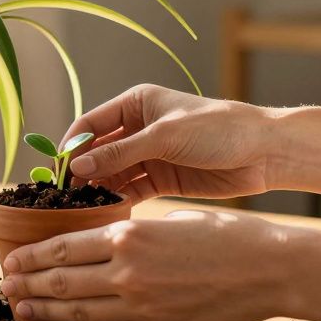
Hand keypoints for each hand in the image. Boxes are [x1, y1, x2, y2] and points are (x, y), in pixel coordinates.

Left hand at [0, 210, 299, 320]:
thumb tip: (100, 246)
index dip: (31, 257)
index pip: (62, 249)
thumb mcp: (167, 220)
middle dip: (27, 286)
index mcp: (127, 237)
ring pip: (78, 313)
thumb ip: (129, 236)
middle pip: (60, 283)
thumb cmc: (223, 234)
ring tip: (22, 310)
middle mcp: (127, 273)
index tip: (10, 260)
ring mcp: (141, 306)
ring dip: (45, 312)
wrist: (269, 268)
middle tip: (4, 287)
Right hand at [63, 84, 275, 202]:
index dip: (70, 146)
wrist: (264, 152)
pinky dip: (117, 202)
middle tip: (63, 197)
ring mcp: (149, 156)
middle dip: (81, 172)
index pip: (90, 124)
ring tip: (80, 211)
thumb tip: (78, 166)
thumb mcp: (165, 136)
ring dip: (97, 190)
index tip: (55, 171)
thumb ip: (121, 152)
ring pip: (112, 174)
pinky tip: (105, 216)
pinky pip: (130, 191)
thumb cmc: (218, 129)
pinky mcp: (162, 180)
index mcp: (135, 104)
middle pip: (97, 152)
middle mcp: (137, 129)